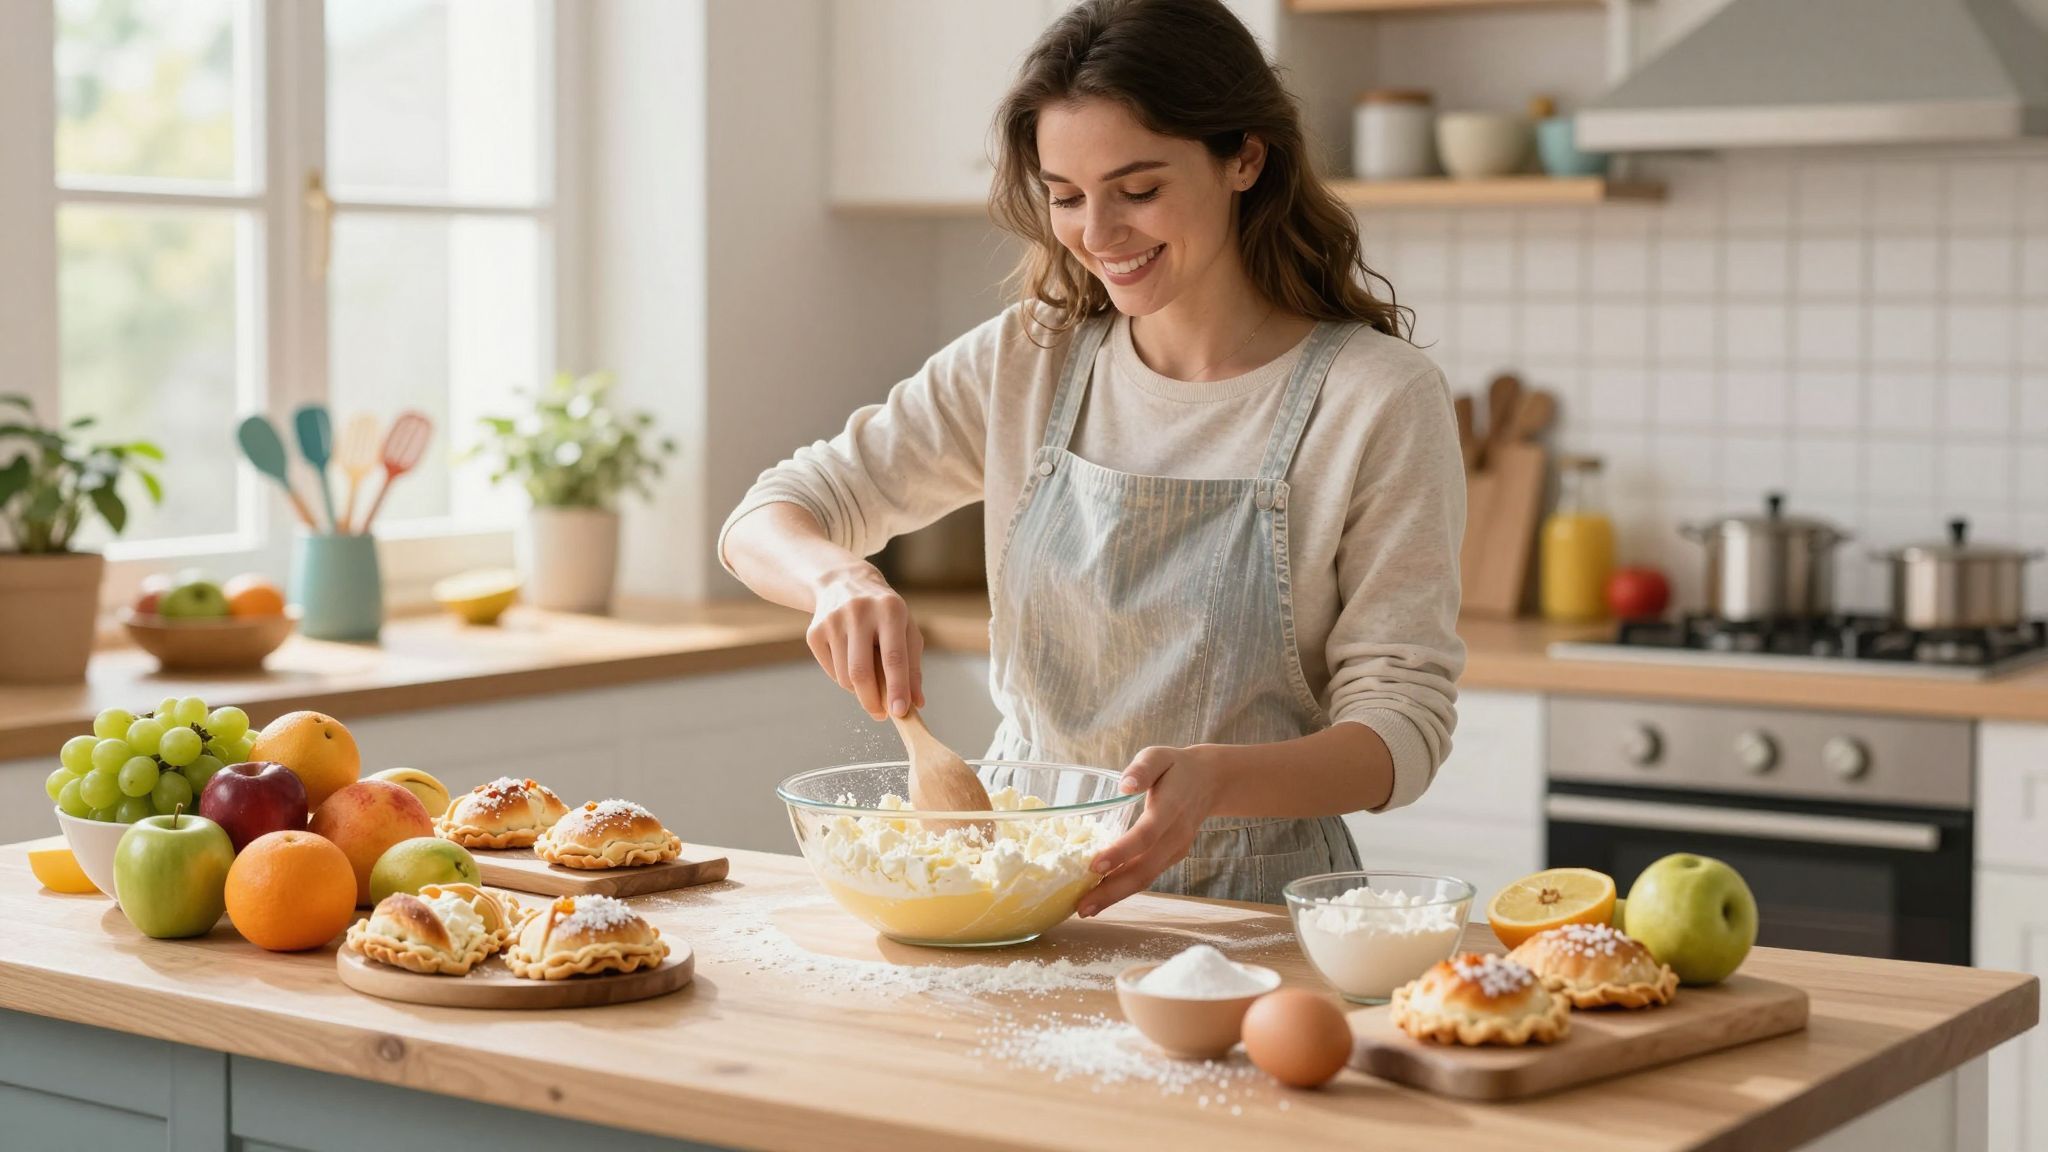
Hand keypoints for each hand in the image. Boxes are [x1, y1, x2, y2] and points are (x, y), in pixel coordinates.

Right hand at [806, 566, 924, 720]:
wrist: (844, 582)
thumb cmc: (885, 613)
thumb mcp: (906, 630)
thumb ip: (913, 667)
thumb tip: (916, 703)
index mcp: (890, 610)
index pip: (894, 657)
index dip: (898, 688)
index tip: (900, 712)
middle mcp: (859, 612)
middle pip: (861, 672)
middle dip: (872, 701)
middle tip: (881, 714)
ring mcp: (832, 621)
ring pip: (844, 676)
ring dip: (859, 689)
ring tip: (869, 678)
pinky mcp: (814, 632)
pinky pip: (830, 671)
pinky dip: (843, 678)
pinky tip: (850, 661)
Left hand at [1076, 744, 1226, 917]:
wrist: (1211, 782)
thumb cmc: (1176, 767)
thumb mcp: (1159, 755)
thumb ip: (1143, 767)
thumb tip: (1124, 785)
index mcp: (1170, 808)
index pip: (1146, 834)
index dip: (1121, 852)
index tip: (1094, 866)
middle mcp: (1175, 835)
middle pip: (1144, 868)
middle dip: (1112, 890)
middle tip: (1081, 906)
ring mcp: (1176, 850)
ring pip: (1145, 878)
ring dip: (1115, 896)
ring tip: (1086, 909)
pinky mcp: (1172, 857)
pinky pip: (1148, 876)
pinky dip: (1125, 889)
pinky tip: (1102, 897)